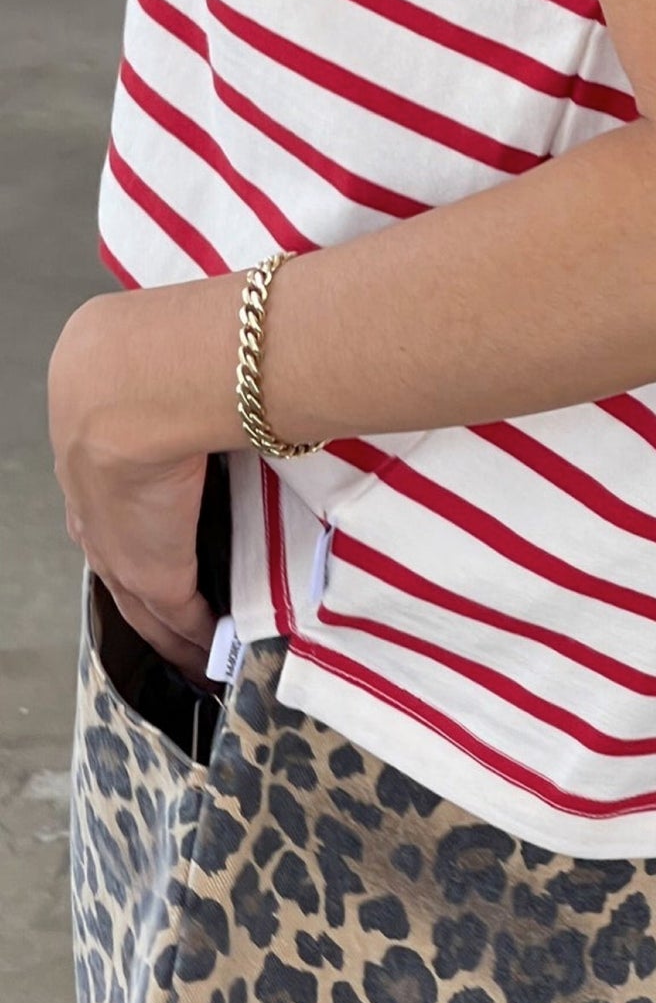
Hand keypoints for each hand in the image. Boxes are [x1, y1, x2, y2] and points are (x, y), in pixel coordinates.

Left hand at [49, 294, 218, 686]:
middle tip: (178, 621)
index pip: (108, 513)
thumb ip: (182, 373)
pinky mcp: (155, 571)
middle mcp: (96, 511)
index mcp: (90, 459)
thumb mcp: (154, 365)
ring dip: (172, 629)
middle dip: (148, 600)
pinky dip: (198, 639)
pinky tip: (218, 650)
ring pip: (143, 604)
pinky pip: (178, 619)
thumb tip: (217, 359)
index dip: (130, 536)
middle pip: (120, 572)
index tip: (154, 552)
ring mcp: (122, 546)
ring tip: (200, 649)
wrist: (133, 384)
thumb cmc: (152, 353)